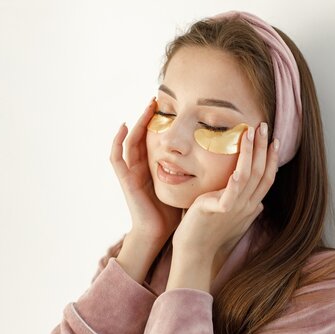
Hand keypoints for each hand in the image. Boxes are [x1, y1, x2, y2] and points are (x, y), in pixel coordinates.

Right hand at [110, 97, 181, 247]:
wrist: (159, 234)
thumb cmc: (173, 212)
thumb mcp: (186, 185)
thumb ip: (195, 171)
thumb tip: (218, 157)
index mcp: (154, 167)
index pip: (155, 139)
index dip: (161, 123)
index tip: (173, 106)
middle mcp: (141, 167)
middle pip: (142, 135)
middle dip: (149, 117)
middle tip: (158, 99)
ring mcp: (131, 173)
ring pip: (130, 141)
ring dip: (136, 122)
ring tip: (147, 106)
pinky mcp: (125, 180)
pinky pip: (116, 157)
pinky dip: (117, 141)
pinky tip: (124, 126)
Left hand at [171, 122, 278, 266]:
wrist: (194, 251)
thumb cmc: (208, 233)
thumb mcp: (231, 217)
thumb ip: (244, 208)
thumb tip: (259, 205)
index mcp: (250, 205)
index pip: (266, 178)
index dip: (271, 159)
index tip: (273, 140)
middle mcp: (247, 206)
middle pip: (262, 172)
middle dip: (264, 147)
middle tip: (265, 126)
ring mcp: (236, 208)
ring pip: (250, 175)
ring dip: (252, 152)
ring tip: (251, 131)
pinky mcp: (221, 210)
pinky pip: (234, 190)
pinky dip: (239, 174)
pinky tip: (239, 161)